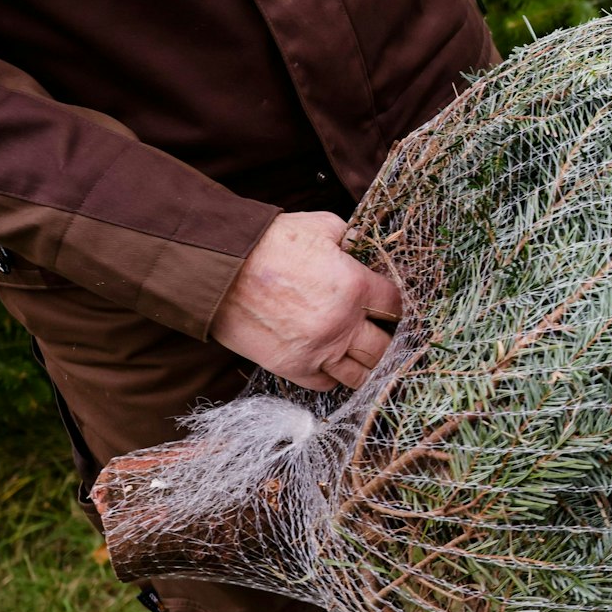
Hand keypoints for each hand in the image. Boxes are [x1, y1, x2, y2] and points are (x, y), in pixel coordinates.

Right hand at [211, 210, 401, 391]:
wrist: (216, 268)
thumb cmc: (266, 243)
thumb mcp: (319, 227)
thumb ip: (349, 239)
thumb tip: (360, 246)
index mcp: (355, 285)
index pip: (395, 305)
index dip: (393, 305)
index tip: (386, 305)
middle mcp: (343, 323)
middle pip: (384, 347)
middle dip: (384, 339)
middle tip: (375, 332)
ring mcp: (319, 349)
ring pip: (361, 373)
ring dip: (363, 364)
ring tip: (356, 353)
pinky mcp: (293, 367)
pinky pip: (327, 384)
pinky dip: (332, 376)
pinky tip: (329, 362)